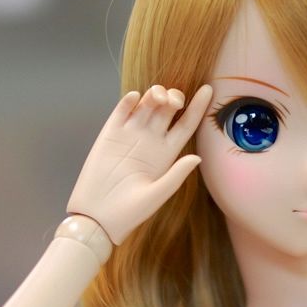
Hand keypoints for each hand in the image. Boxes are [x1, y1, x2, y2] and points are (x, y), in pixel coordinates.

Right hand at [64, 84, 211, 243]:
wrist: (98, 217)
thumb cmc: (130, 212)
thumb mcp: (157, 195)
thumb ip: (177, 175)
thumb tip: (197, 157)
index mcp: (167, 153)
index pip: (186, 124)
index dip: (198, 106)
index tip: (208, 89)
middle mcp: (151, 141)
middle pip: (168, 109)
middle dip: (174, 97)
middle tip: (173, 100)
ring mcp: (130, 135)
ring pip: (147, 105)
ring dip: (155, 94)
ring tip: (158, 96)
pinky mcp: (110, 134)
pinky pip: (122, 111)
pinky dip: (129, 101)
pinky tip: (135, 97)